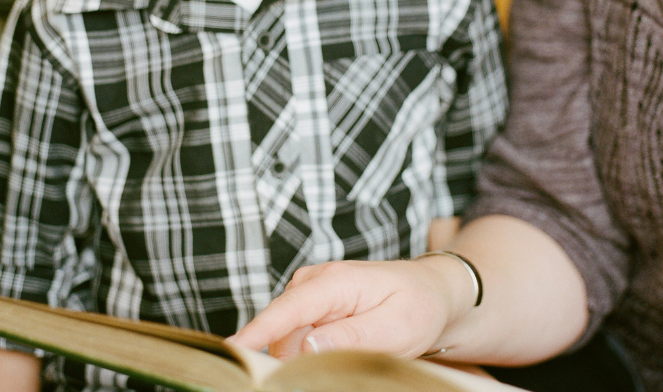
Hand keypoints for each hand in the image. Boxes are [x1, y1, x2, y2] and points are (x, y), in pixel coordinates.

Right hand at [229, 257, 471, 358]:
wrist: (431, 291)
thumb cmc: (418, 306)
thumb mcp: (395, 328)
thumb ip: (351, 337)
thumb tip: (306, 347)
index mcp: (335, 282)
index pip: (287, 310)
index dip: (256, 333)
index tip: (231, 350)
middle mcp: (314, 282)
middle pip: (280, 328)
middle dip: (282, 359)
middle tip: (305, 379)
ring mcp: (309, 293)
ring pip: (286, 337)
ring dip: (298, 359)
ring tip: (346, 358)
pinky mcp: (311, 307)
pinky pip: (295, 337)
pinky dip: (305, 355)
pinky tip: (329, 360)